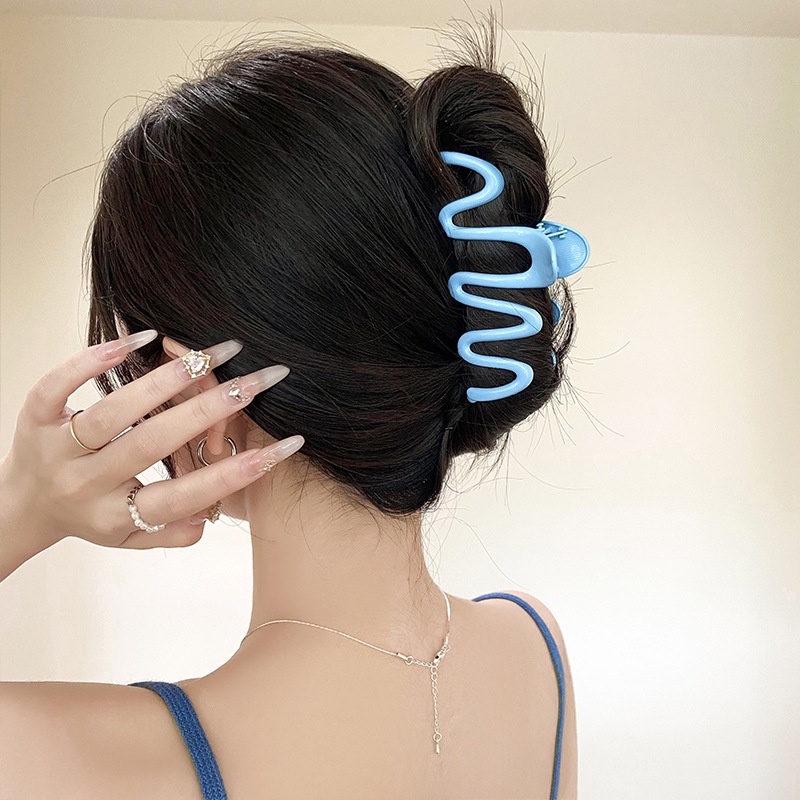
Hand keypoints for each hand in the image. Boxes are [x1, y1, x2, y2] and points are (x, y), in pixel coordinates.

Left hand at [0, 330, 303, 556]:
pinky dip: (95, 360)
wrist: (20, 505)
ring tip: (215, 355)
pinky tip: (141, 338)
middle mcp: (85, 484)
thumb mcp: (131, 539)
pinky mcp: (34, 416)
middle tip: (257, 383)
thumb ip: (173, 532)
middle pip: (152, 445)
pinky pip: (59, 385)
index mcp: (114, 516)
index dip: (234, 474)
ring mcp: (57, 448)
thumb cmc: (91, 517)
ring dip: (166, 381)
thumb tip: (211, 514)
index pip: (182, 497)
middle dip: (210, 411)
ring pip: (113, 412)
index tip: (284, 445)